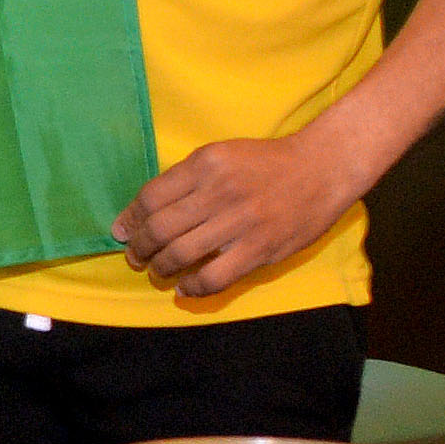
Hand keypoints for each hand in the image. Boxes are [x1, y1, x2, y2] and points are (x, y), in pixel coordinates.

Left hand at [113, 132, 371, 302]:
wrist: (322, 168)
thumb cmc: (267, 163)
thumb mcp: (222, 155)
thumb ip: (187, 180)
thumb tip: (145, 211)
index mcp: (205, 164)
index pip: (151, 197)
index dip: (130, 219)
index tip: (122, 232)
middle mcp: (219, 191)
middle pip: (159, 229)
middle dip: (138, 249)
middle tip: (135, 257)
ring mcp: (240, 222)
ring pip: (180, 255)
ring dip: (160, 269)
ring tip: (158, 272)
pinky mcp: (260, 248)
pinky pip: (213, 277)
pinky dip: (191, 287)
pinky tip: (185, 288)